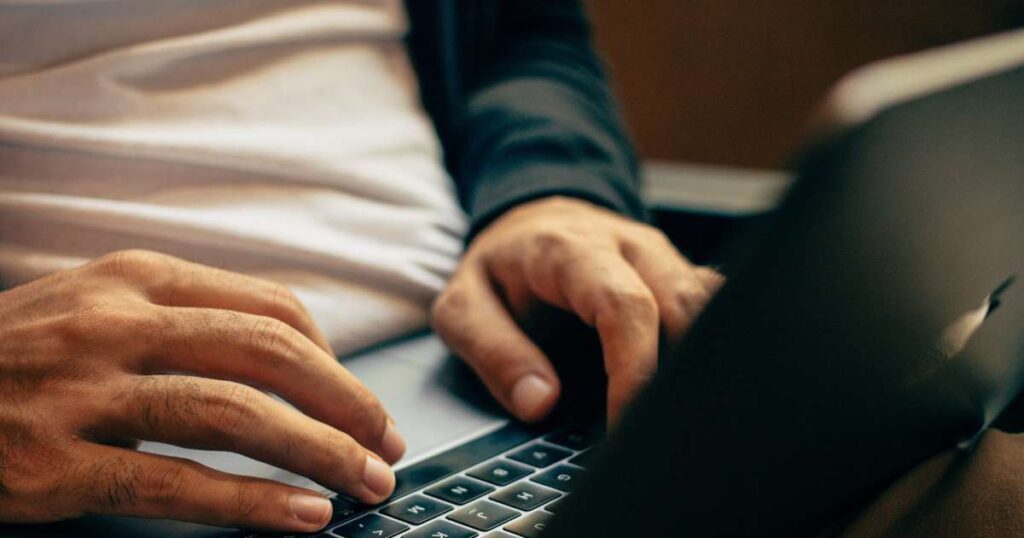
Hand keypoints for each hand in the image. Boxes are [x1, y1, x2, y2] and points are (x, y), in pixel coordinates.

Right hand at [0, 250, 404, 531]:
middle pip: (269, 354)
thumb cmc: (21, 357)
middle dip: (346, 404)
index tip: (363, 402)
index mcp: (137, 277)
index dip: (335, 360)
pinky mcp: (51, 463)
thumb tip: (295, 360)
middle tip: (387, 445)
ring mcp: (80, 391)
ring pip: (234, 413)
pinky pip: (175, 484)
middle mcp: (115, 322)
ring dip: (318, 451)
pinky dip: (253, 502)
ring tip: (365, 484)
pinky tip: (301, 518)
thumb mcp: (101, 308)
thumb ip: (187, 320)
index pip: (271, 307)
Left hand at [432, 196, 722, 424]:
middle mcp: (629, 246)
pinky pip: (716, 306)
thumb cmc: (499, 268)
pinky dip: (711, 348)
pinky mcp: (680, 274)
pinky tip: (692, 390)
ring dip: (702, 362)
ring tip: (675, 418)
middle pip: (685, 305)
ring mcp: (662, 257)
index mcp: (571, 250)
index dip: (635, 370)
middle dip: (678, 375)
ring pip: (712, 305)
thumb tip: (539, 401)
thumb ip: (493, 351)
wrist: (529, 221)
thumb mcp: (462, 306)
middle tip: (655, 433)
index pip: (626, 307)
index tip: (625, 424)